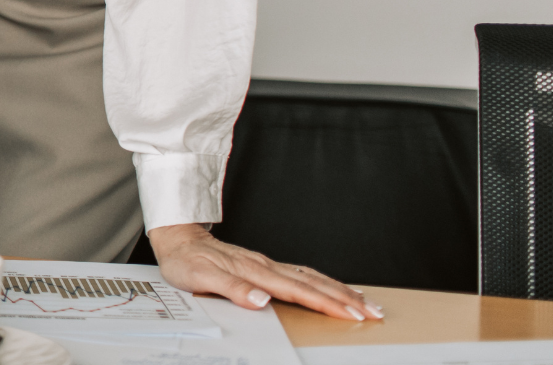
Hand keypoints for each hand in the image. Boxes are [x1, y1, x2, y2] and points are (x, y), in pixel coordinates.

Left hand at [149, 223, 382, 320]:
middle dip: (346, 300)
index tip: (353, 315)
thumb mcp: (199, 278)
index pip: (299, 291)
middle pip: (314, 284)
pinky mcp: (264, 265)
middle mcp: (266, 266)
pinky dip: (323, 282)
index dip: (327, 304)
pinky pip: (302, 274)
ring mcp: (267, 264)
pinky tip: (332, 287)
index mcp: (255, 272)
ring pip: (312, 277)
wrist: (177, 237)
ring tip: (366, 302)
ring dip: (340, 291)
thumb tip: (262, 301)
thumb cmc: (185, 260)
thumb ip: (232, 289)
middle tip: (375, 313)